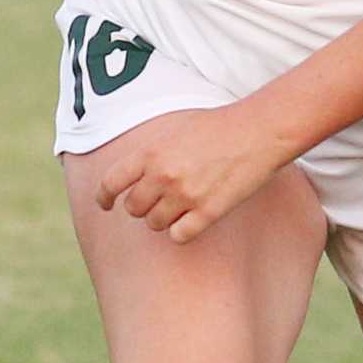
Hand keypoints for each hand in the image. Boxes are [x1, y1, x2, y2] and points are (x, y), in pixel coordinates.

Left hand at [82, 101, 293, 245]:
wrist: (258, 131)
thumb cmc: (218, 126)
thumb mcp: (174, 129)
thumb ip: (151, 153)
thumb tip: (134, 174)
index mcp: (151, 153)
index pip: (111, 183)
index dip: (104, 198)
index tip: (105, 205)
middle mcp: (163, 176)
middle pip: (134, 208)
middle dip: (143, 206)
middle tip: (160, 198)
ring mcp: (185, 195)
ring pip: (155, 224)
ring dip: (163, 218)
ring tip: (181, 204)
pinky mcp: (207, 212)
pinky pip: (179, 236)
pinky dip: (182, 231)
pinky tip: (192, 219)